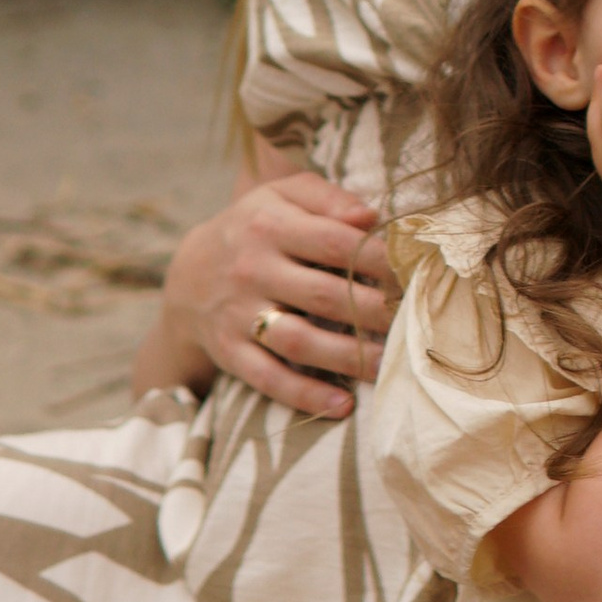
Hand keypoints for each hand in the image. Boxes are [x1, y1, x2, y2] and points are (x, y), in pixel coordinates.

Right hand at [146, 170, 393, 418]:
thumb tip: (370, 216)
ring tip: (389, 365)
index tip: (415, 273)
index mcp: (269, 226)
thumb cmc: (255, 228)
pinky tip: (343, 405)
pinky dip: (305, 395)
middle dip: (374, 312)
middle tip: (413, 322)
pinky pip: (268, 379)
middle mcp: (252, 270)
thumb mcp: (282, 196)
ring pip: (299, 342)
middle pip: (324, 295)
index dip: (379, 259)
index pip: (335, 242)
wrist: (187, 276)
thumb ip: (327, 198)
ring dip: (347, 358)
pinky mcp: (229, 353)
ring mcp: (238, 315)